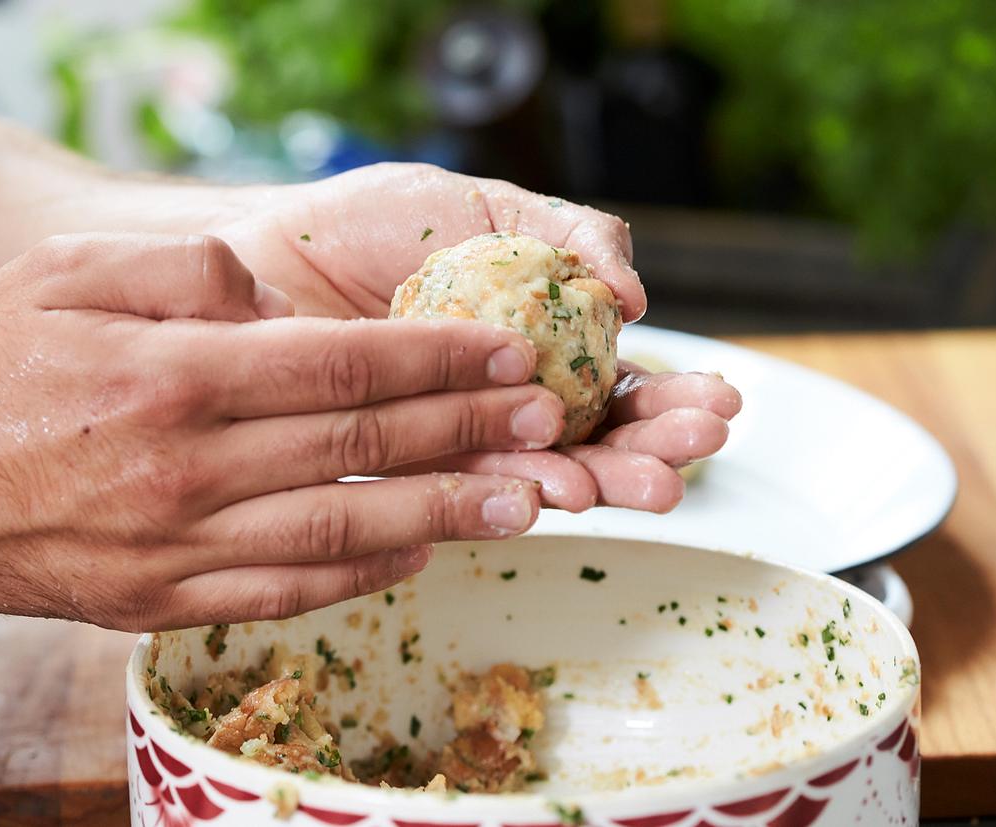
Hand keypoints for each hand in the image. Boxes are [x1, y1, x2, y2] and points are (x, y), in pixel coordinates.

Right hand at [0, 233, 586, 630]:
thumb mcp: (69, 278)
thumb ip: (187, 273)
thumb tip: (279, 294)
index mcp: (175, 376)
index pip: (343, 364)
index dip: (439, 357)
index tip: (509, 354)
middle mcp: (190, 466)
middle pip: (362, 445)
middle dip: (467, 428)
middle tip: (547, 420)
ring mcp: (181, 544)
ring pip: (342, 529)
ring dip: (444, 513)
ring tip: (525, 500)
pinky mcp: (164, 600)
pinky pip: (286, 591)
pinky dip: (363, 574)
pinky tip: (420, 552)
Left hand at [212, 163, 740, 510]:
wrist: (273, 254)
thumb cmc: (375, 223)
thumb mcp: (489, 207)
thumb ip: (573, 237)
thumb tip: (640, 294)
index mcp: (541, 345)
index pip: (623, 383)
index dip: (674, 398)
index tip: (723, 405)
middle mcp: (509, 402)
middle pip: (602, 440)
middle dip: (657, 450)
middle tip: (696, 450)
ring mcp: (463, 439)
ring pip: (548, 472)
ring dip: (607, 482)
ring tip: (651, 484)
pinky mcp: (412, 468)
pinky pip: (473, 486)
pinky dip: (521, 489)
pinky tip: (559, 487)